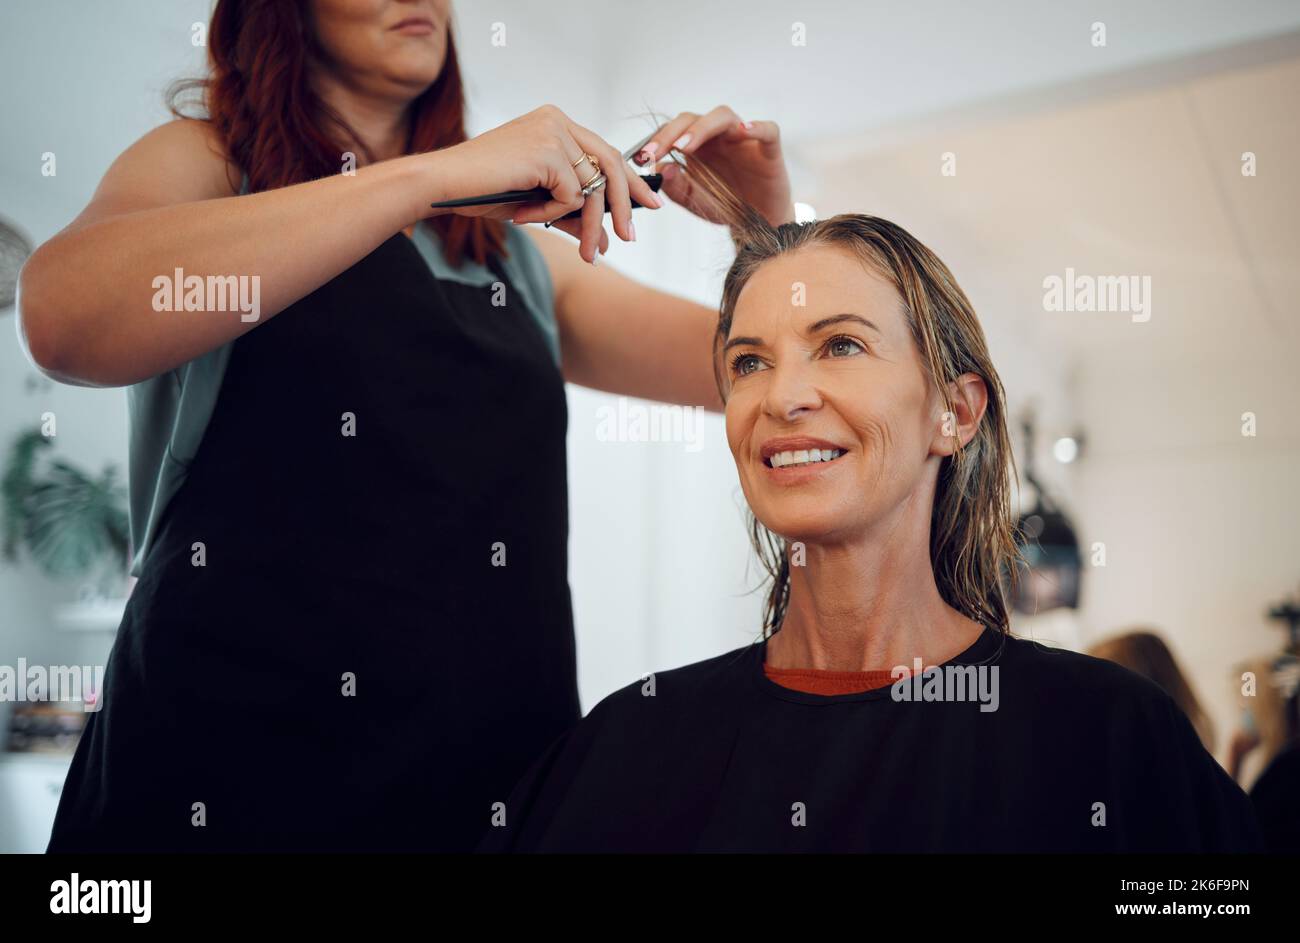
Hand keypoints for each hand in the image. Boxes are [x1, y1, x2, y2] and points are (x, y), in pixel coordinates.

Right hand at [429, 104, 663, 262]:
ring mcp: (553, 132)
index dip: (629, 181)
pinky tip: (524, 213)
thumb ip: (572, 215)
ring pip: (591, 187)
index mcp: (555, 124)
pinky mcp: (548, 150)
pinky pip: (571, 195)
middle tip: (631, 236)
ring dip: (586, 224)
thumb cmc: (482, 190)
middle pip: (610, 163)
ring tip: (580, 249)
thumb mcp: (537, 205)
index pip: (605, 152)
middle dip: (624, 203)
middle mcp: (557, 121)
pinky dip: (552, 213)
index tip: (648, 204)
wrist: (444, 184)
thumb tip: (606, 242)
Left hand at [634, 106, 794, 227]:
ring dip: (701, 129)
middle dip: (670, 134)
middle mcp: (717, 136)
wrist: (760, 222)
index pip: (672, 132)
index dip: (655, 141)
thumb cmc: (727, 206)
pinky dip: (757, 126)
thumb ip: (676, 187)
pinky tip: (745, 130)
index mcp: (697, 146)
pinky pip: (767, 129)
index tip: (639, 158)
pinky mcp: (769, 147)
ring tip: (684, 147)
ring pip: (722, 116)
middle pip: (691, 119)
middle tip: (655, 152)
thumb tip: (661, 169)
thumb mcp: (695, 201)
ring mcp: (743, 138)